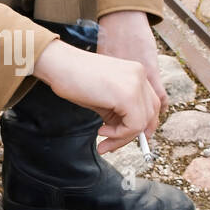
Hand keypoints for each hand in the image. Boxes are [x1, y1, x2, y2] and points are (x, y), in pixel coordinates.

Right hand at [31, 39, 160, 155]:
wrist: (58, 65)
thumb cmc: (74, 80)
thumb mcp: (103, 98)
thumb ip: (118, 112)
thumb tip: (124, 135)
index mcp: (136, 73)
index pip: (151, 104)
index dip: (143, 124)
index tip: (126, 137)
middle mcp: (140, 76)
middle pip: (150, 114)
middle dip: (132, 135)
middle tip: (112, 144)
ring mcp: (136, 84)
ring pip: (142, 123)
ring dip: (122, 138)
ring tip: (103, 140)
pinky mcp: (128, 95)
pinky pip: (133, 125)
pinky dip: (119, 135)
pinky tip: (101, 132)